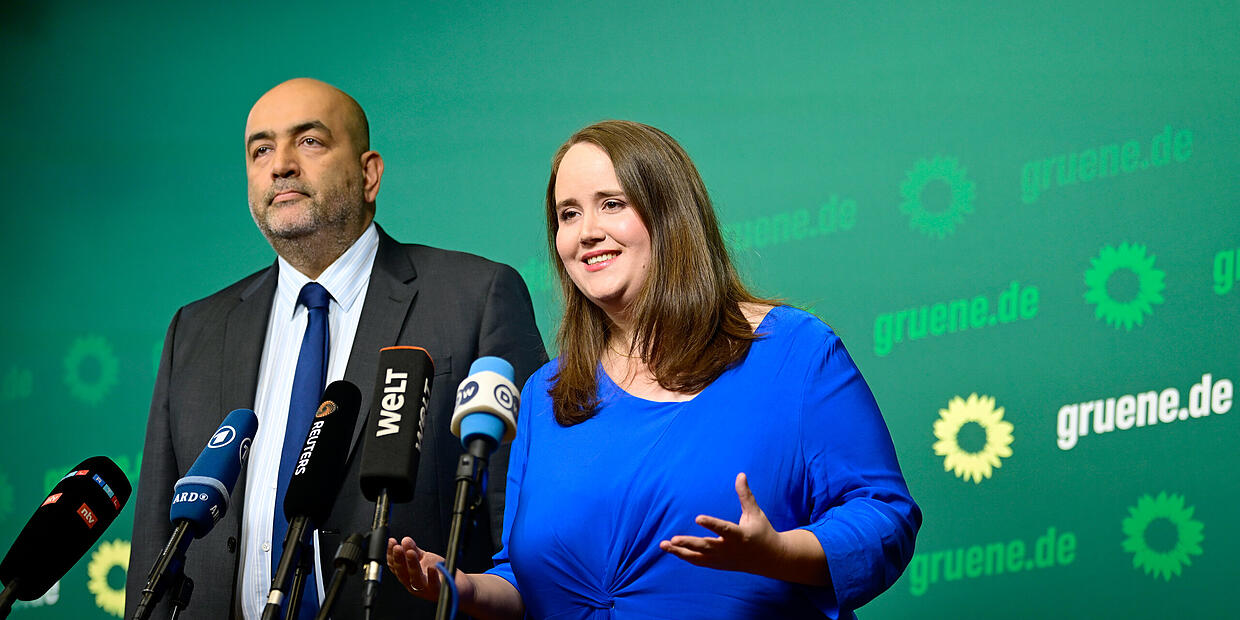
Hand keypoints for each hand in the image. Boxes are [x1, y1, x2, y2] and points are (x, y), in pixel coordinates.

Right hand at [386, 537, 474, 603]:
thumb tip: (405, 540)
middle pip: (402, 573)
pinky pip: (434, 585)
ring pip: (415, 578)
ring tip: (411, 553)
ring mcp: (425, 589)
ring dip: (412, 565)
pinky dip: (432, 577)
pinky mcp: (438, 591)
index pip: (395, 566)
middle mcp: (414, 584)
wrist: (458, 585)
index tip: (391, 542)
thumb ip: (414, 550)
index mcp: (408, 576)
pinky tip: (431, 567)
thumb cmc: (440, 572)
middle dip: (399, 560)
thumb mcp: (425, 559)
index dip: (391, 554)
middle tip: (397, 547)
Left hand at [659, 472, 780, 572]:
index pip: (724, 529)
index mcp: (740, 536)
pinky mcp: (718, 565)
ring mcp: (722, 560)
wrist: (770, 559)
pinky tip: (672, 549)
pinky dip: (685, 556)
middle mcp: (729, 550)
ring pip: (698, 557)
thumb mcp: (755, 513)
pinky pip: (699, 561)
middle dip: (689, 543)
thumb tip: (740, 474)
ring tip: (663, 544)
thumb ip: (745, 495)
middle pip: (706, 547)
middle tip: (673, 539)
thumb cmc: (762, 532)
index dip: (711, 524)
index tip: (697, 518)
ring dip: (680, 552)